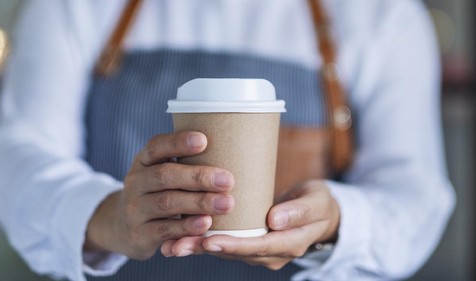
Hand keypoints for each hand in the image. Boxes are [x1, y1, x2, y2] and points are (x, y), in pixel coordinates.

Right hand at [84, 131, 234, 259]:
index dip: (178, 143)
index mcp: (144, 161)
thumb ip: (187, 163)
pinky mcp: (140, 234)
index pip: (156, 146)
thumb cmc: (159, 193)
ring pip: (167, 203)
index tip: (204, 140)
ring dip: (199, 203)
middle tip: (228, 180)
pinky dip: (187, 227)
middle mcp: (136, 182)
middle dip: (198, 177)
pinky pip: (165, 230)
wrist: (126, 228)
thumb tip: (231, 149)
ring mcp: (135, 209)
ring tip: (226, 203)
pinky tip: (206, 223)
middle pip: (165, 176)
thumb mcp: (163, 173)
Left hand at [161, 180, 339, 269]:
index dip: (233, 245)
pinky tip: (181, 237)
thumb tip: (274, 221)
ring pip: (226, 251)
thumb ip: (298, 211)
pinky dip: (204, 241)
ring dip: (198, 247)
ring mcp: (259, 251)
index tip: (210, 241)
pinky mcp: (249, 243)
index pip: (257, 247)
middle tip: (178, 245)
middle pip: (235, 253)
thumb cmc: (318, 203)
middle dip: (205, 249)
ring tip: (171, 244)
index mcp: (289, 244)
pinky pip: (226, 244)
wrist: (320, 213)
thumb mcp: (316, 202)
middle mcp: (271, 254)